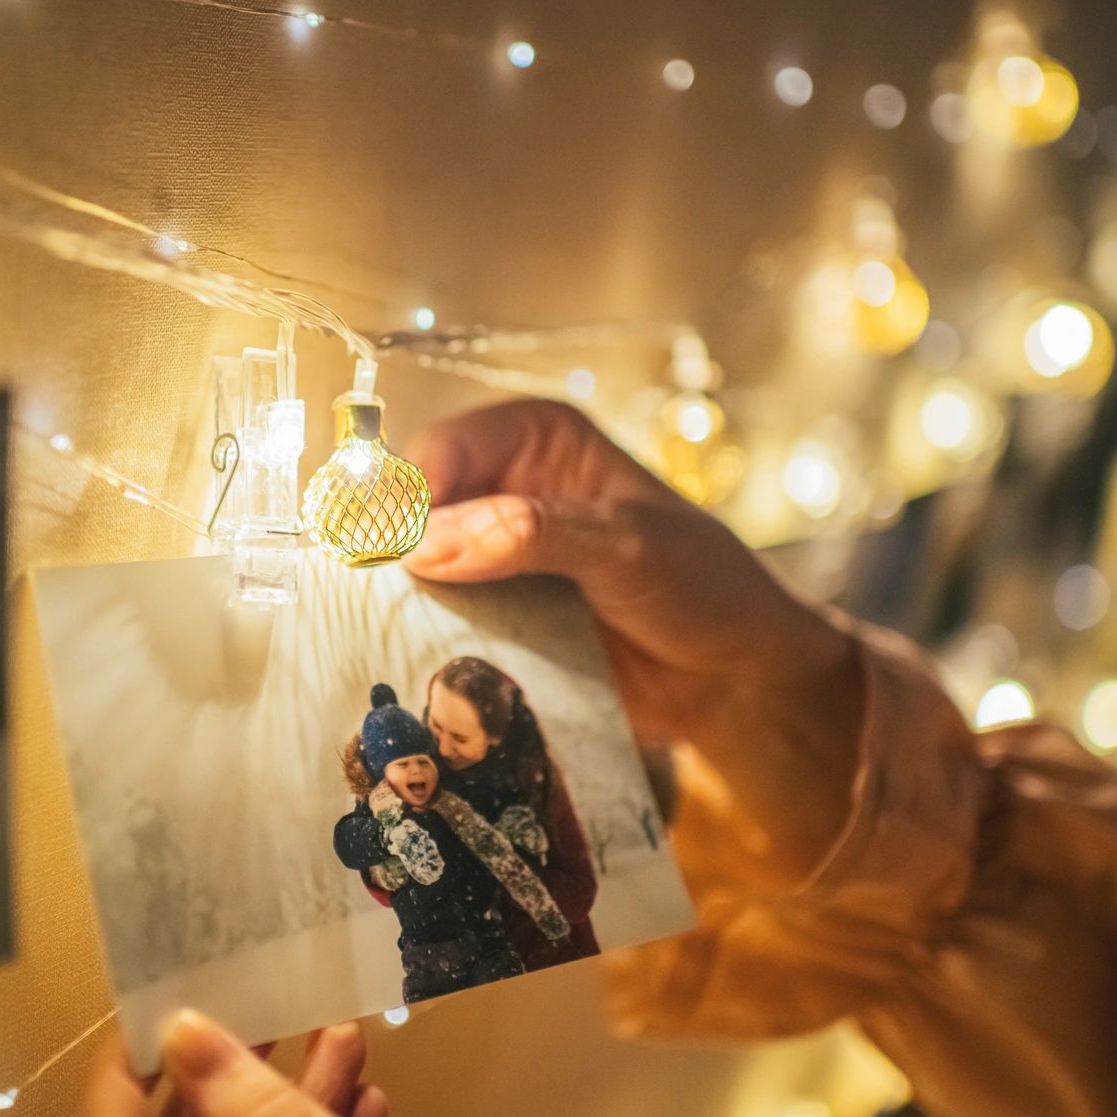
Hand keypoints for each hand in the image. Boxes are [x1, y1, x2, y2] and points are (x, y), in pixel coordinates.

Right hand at [405, 400, 864, 885]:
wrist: (733, 677)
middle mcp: (502, 489)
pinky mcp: (489, 619)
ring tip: (389, 638)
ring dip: (400, 603)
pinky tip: (412, 664)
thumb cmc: (701, 587)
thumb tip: (431, 544)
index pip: (445, 450)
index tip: (399, 553)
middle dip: (394, 552)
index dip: (412, 496)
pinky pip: (434, 624)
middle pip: (413, 508)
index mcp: (536, 440)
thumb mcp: (625, 546)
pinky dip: (421, 641)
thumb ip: (532, 534)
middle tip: (384, 600)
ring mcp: (490, 559)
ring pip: (413, 571)